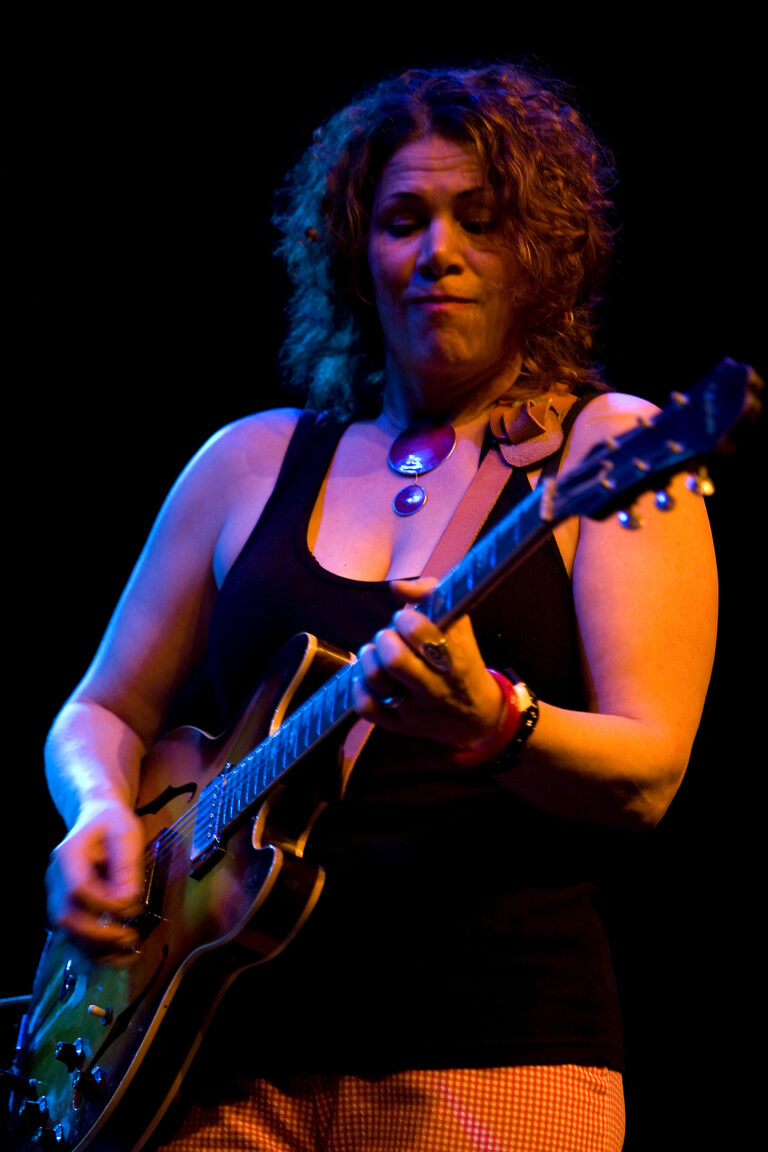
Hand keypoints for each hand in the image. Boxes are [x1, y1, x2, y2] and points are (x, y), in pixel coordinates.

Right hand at [46, 797, 144, 962]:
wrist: (96, 818)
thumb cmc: (112, 823)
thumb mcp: (126, 833)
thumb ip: (127, 866)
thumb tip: (128, 900)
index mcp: (68, 855)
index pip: (79, 888)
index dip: (104, 903)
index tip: (131, 905)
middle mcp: (56, 879)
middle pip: (66, 917)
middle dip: (98, 934)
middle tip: (129, 938)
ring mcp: (57, 896)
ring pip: (68, 933)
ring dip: (97, 948)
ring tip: (128, 951)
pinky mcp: (67, 908)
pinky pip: (74, 936)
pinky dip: (95, 951)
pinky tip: (118, 957)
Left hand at [351, 577, 503, 748]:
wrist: (476, 715)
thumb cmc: (461, 660)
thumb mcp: (458, 624)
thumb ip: (430, 595)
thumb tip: (396, 586)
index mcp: (453, 658)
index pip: (418, 632)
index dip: (404, 619)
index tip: (405, 620)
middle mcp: (434, 687)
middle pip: (394, 660)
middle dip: (385, 639)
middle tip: (389, 638)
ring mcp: (415, 709)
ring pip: (376, 680)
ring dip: (368, 658)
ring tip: (376, 653)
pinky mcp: (399, 726)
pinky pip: (366, 707)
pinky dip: (359, 688)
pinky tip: (367, 678)